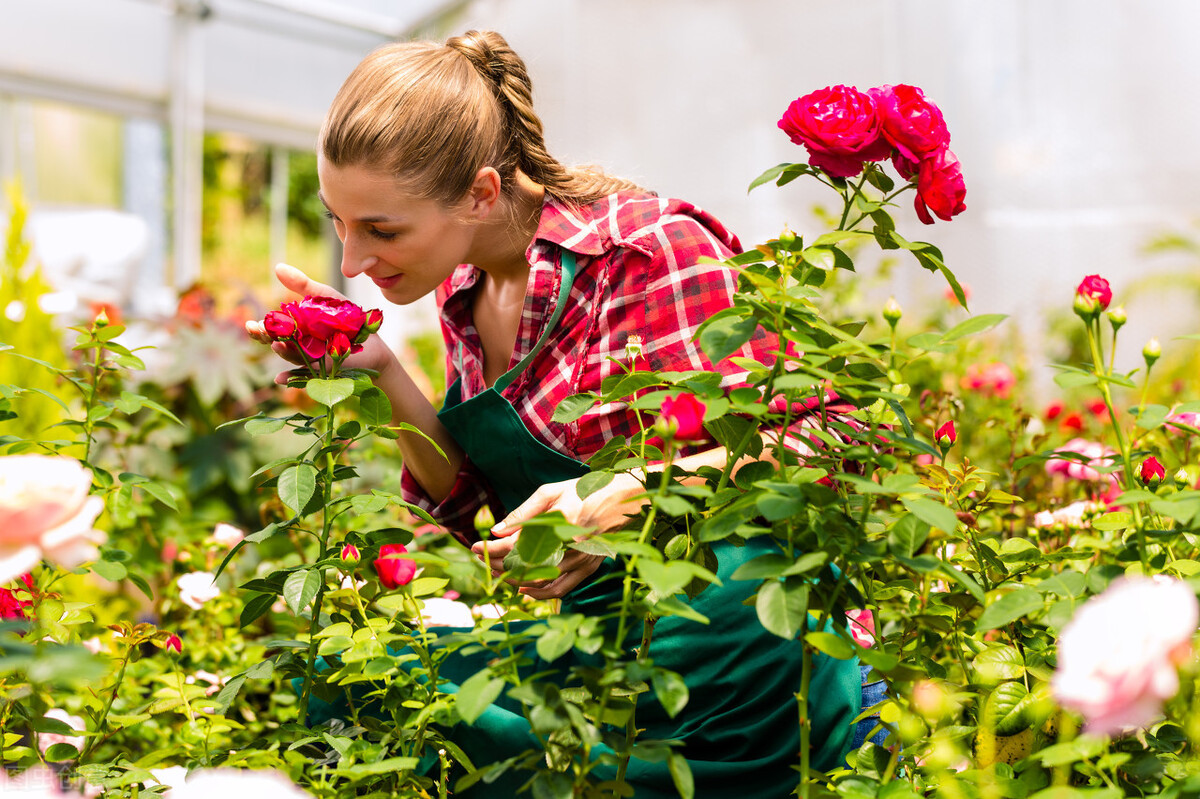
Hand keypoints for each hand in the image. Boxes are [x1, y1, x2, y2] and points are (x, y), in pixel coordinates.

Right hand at [244, 263, 396, 382]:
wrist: (374, 339)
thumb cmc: (346, 318)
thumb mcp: (324, 297)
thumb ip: (302, 285)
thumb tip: (277, 267)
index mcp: (296, 331)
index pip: (272, 331)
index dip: (260, 329)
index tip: (250, 324)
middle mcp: (299, 348)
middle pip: (277, 345)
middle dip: (266, 339)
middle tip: (258, 331)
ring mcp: (312, 361)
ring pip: (293, 358)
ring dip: (284, 353)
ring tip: (278, 345)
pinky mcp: (327, 371)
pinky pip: (308, 376)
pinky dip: (293, 378)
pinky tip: (281, 379)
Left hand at [469, 473, 642, 599]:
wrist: (623, 499)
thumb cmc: (584, 490)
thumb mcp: (551, 492)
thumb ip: (522, 512)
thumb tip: (496, 531)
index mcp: (559, 521)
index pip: (516, 544)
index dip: (492, 549)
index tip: (475, 547)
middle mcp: (571, 545)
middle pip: (525, 566)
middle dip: (499, 565)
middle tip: (483, 559)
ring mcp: (582, 560)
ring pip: (541, 582)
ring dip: (515, 580)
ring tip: (499, 572)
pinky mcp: (589, 569)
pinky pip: (560, 589)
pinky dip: (539, 593)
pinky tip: (524, 587)